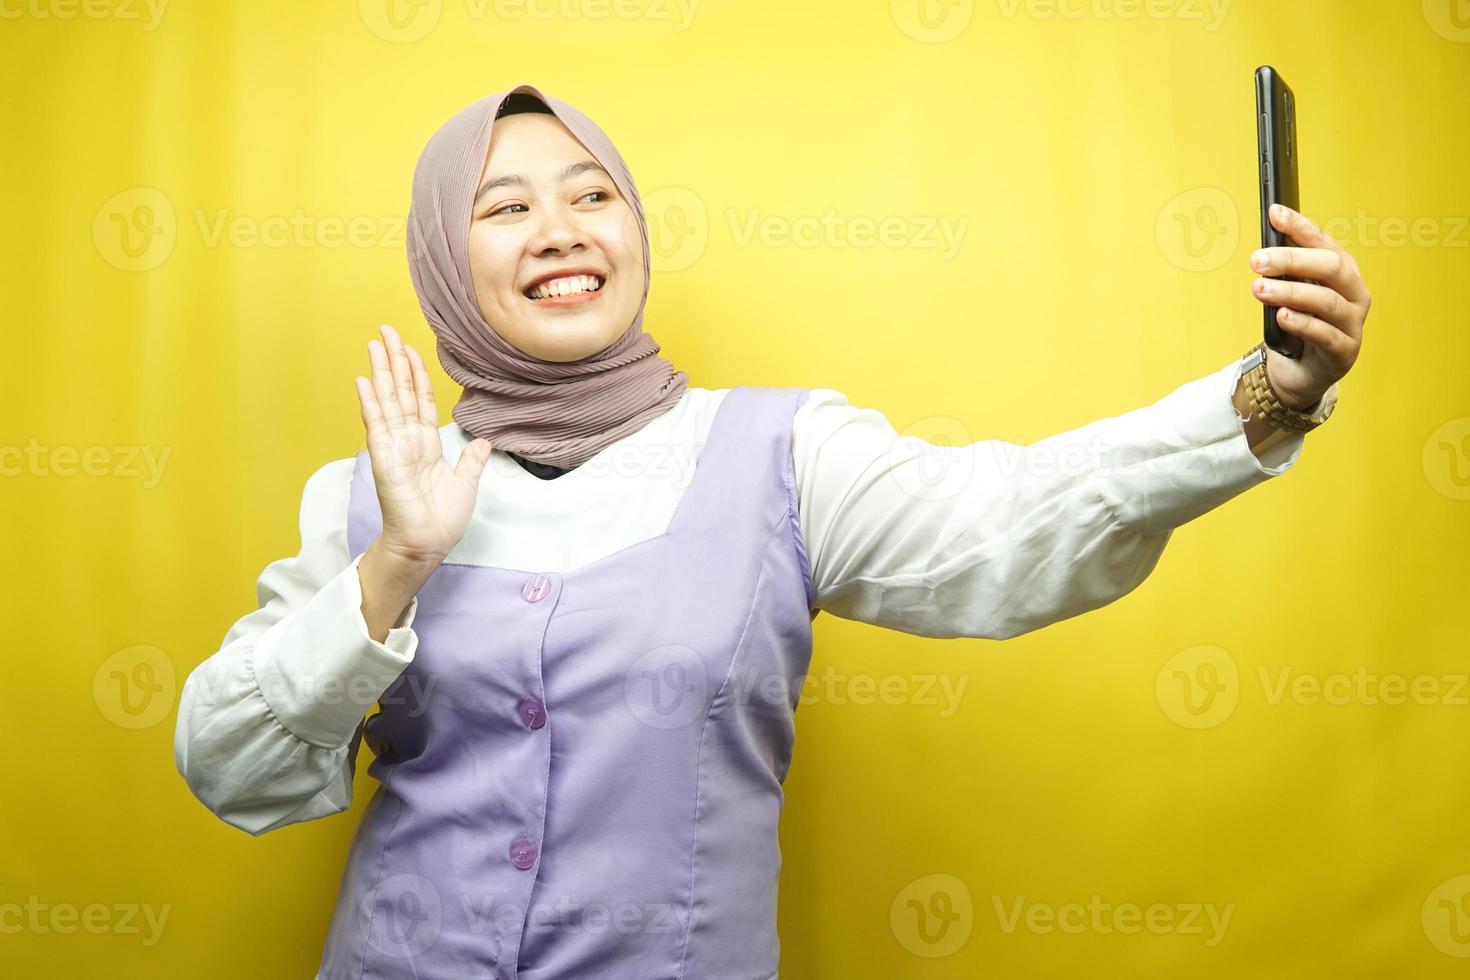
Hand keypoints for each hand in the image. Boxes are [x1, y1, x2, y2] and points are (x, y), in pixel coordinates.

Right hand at [354, 324, 493, 566]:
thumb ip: (471, 459)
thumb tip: (484, 440)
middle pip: (400, 392)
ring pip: (387, 401)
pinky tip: (363, 381)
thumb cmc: (441, 519)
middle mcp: (407, 440)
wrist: (427, 544)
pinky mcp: (384, 459)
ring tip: (374, 344)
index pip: (420, 399)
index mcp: (425, 444)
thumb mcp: (466, 482)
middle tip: (386, 330)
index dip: (416, 373)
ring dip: (380, 372)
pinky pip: (377, 426)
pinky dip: (370, 403)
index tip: (410, 348)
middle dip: (394, 360)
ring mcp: (393, 448)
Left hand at [1249, 203, 1370, 409]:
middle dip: (1292, 259)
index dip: (1300, 227)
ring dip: (1290, 292)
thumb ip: (1285, 270)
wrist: (1299, 373)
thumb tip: (1266, 241)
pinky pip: (1325, 334)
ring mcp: (1352, 324)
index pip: (1324, 243)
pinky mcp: (1344, 352)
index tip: (1274, 213)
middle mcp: (1354, 294)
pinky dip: (1302, 323)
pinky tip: (1281, 316)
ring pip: (1326, 301)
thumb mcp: (1291, 293)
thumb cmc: (1297, 326)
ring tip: (1260, 288)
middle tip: (1257, 260)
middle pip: (1330, 268)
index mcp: (1343, 273)